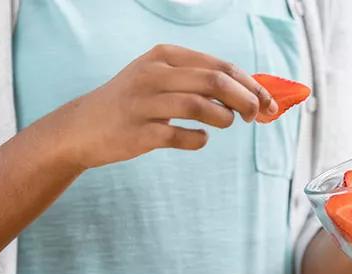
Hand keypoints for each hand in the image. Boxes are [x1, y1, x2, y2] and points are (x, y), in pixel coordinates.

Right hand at [55, 44, 276, 170]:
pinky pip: (180, 136)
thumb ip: (197, 82)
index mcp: (164, 56)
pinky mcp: (139, 133)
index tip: (269, 102)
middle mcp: (154, 75)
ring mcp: (144, 103)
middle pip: (214, 81)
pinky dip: (197, 139)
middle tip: (257, 116)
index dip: (250, 84)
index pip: (219, 65)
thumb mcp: (159, 80)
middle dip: (245, 99)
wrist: (82, 128)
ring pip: (199, 105)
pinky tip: (198, 138)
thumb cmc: (131, 104)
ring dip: (223, 118)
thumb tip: (247, 93)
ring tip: (226, 123)